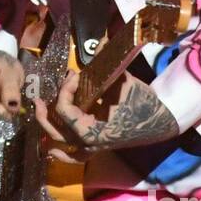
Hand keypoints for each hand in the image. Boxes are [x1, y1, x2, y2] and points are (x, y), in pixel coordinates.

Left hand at [36, 71, 177, 156]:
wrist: (161, 121)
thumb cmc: (143, 102)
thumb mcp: (124, 82)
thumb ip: (108, 64)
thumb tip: (99, 42)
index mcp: (94, 130)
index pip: (65, 110)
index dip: (65, 90)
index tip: (74, 75)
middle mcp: (89, 143)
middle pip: (57, 129)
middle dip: (47, 111)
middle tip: (41, 97)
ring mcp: (93, 147)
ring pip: (61, 144)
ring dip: (48, 129)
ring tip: (39, 112)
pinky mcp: (97, 147)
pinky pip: (75, 158)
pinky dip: (62, 156)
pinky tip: (50, 150)